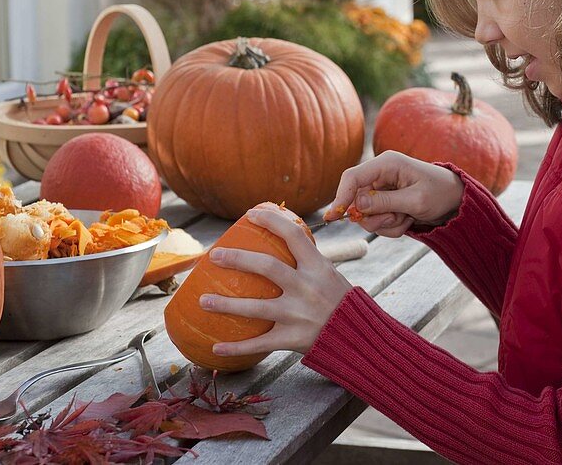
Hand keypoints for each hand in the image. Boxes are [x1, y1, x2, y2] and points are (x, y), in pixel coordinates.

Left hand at [199, 203, 352, 354]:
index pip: (293, 235)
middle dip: (237, 259)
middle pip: (267, 267)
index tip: (250, 214)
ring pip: (255, 308)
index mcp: (318, 267)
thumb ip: (307, 260)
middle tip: (214, 256)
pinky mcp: (293, 338)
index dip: (271, 220)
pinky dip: (236, 347)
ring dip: (226, 305)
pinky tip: (215, 347)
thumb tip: (283, 237)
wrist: (359, 336)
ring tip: (203, 301)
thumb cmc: (341, 301)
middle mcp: (307, 288)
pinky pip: (259, 344)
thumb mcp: (330, 274)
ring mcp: (299, 314)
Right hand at [323, 151, 464, 236]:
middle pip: (356, 201)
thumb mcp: (415, 200)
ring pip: (366, 215)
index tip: (334, 217)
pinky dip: (391, 226)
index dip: (340, 196)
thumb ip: (385, 202)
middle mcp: (380, 174)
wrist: (455, 201)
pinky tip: (408, 219)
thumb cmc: (440, 193)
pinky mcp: (384, 203)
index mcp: (387, 164)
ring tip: (407, 217)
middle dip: (375, 217)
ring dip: (386, 223)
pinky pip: (377, 221)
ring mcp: (381, 189)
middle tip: (397, 218)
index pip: (352, 177)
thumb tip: (356, 205)